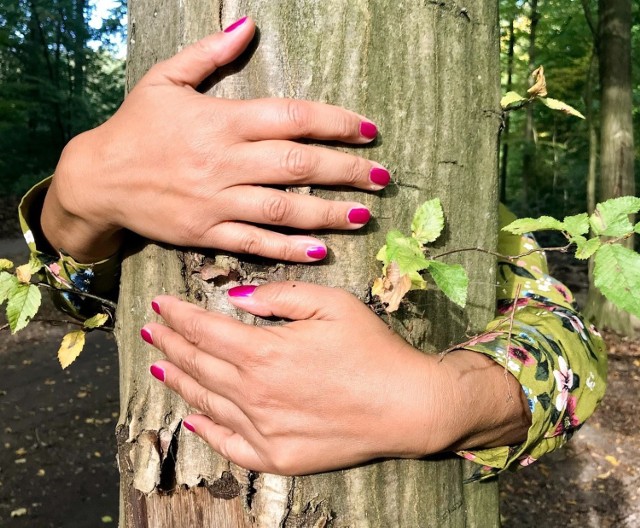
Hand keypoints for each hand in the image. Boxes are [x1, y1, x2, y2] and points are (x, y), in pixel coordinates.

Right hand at [43, 17, 387, 262]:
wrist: (97, 178)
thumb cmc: (135, 127)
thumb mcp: (165, 80)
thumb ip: (209, 53)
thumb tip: (248, 25)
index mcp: (221, 120)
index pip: (291, 117)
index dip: (335, 122)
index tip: (368, 130)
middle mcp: (224, 161)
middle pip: (297, 164)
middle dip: (346, 170)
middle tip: (382, 177)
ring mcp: (215, 201)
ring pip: (283, 208)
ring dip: (328, 213)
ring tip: (364, 214)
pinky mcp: (205, 233)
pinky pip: (254, 243)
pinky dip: (288, 248)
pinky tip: (320, 250)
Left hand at [141, 282, 529, 474]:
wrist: (407, 406)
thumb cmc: (372, 350)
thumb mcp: (331, 304)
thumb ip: (279, 295)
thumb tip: (237, 298)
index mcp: (263, 352)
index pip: (204, 329)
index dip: (178, 315)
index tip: (159, 305)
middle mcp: (253, 393)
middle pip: (198, 364)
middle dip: (170, 344)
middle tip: (151, 331)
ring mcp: (262, 430)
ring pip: (206, 401)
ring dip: (180, 380)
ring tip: (161, 367)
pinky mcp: (277, 457)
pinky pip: (229, 444)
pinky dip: (206, 430)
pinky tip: (193, 419)